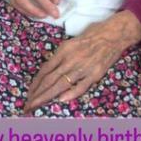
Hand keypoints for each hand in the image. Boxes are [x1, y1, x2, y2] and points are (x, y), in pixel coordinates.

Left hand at [23, 11, 140, 112]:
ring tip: (36, 106)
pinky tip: (61, 101)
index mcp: (63, 50)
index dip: (35, 84)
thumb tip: (51, 70)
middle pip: (49, 80)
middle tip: (26, 106)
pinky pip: (81, 86)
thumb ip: (62, 55)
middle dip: (36, 95)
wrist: (114, 33)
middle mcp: (70, 59)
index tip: (28, 94)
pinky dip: (71, 94)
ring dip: (47, 97)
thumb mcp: (72, 41)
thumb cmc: (93, 34)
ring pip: (61, 85)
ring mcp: (83, 67)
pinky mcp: (95, 73)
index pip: (45, 70)